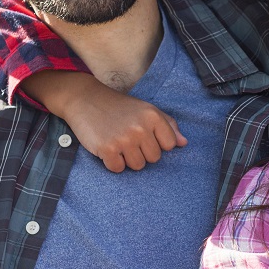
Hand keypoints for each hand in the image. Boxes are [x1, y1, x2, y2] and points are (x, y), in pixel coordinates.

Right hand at [33, 72, 186, 171]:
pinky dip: (112, 162)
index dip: (156, 143)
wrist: (85, 99)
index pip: (169, 145)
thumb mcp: (146, 109)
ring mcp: (124, 139)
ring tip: (118, 142)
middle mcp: (140, 128)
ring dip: (127, 158)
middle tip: (127, 137)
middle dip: (141, 152)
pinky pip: (118, 169)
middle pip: (153, 158)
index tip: (144, 135)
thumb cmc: (118, 107)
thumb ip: (167, 125)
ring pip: (137, 166)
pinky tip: (107, 147)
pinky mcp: (107, 149)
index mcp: (153, 116)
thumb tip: (184, 143)